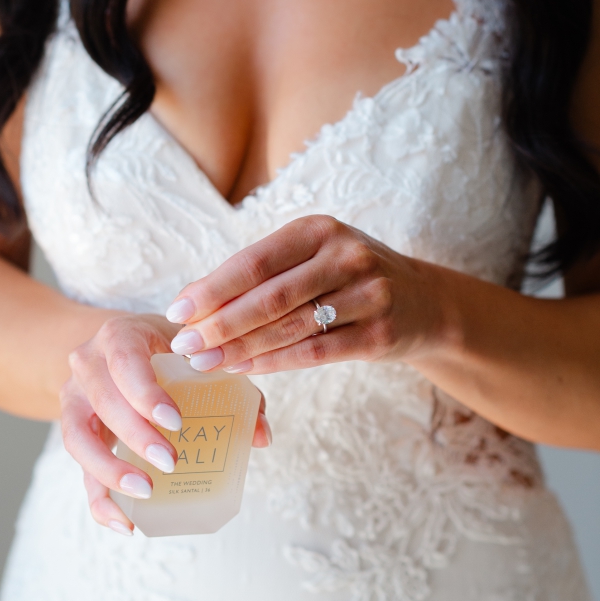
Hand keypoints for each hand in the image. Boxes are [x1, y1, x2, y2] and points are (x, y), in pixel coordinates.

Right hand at [63, 311, 271, 534]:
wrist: (119, 351)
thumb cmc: (167, 351)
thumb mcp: (199, 356)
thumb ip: (235, 389)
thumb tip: (260, 437)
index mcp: (119, 336)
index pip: (125, 363)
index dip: (145, 394)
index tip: (174, 421)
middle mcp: (87, 366)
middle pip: (103, 404)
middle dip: (134, 437)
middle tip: (169, 462)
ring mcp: (74, 401)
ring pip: (78, 440)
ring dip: (109, 470)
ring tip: (145, 492)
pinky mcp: (75, 434)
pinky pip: (80, 471)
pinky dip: (100, 501)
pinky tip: (126, 524)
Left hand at [164, 215, 450, 378]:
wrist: (424, 302)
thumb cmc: (346, 278)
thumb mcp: (310, 258)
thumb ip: (259, 274)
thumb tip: (190, 300)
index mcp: (319, 230)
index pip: (254, 262)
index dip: (212, 289)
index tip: (175, 312)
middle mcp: (346, 256)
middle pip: (270, 296)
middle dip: (220, 324)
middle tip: (184, 345)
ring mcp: (367, 295)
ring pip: (290, 327)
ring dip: (240, 348)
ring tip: (204, 364)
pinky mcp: (378, 335)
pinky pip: (314, 353)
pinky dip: (274, 363)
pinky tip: (243, 370)